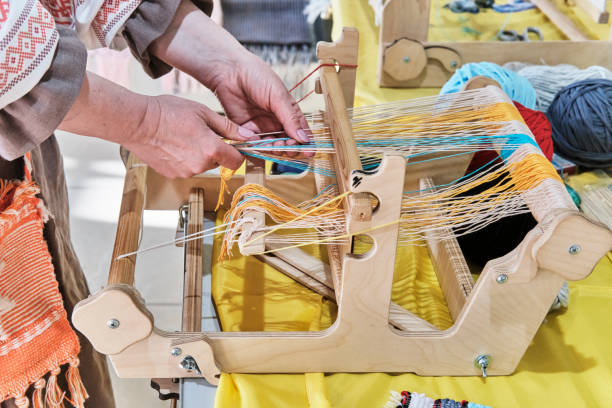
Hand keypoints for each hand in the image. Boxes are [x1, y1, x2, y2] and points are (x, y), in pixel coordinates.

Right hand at [125, 95, 254, 177]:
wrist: (137, 122)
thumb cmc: (167, 113)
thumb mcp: (203, 112)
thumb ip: (228, 127)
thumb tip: (248, 136)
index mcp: (211, 149)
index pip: (237, 161)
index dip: (237, 153)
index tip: (233, 145)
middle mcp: (200, 165)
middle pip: (218, 162)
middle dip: (215, 150)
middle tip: (200, 133)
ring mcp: (186, 172)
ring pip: (202, 165)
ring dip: (199, 154)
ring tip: (184, 137)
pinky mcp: (173, 175)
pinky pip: (187, 168)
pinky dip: (184, 159)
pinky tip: (174, 145)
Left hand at [209, 53, 310, 144]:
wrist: (229, 70)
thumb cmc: (256, 75)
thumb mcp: (278, 96)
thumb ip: (291, 119)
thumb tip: (304, 139)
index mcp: (288, 111)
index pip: (301, 131)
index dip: (306, 143)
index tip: (308, 152)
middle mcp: (275, 121)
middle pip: (286, 142)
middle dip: (289, 148)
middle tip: (288, 147)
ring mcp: (260, 126)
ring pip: (271, 146)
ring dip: (273, 149)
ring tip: (273, 145)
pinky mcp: (245, 130)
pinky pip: (253, 144)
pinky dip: (256, 147)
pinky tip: (256, 142)